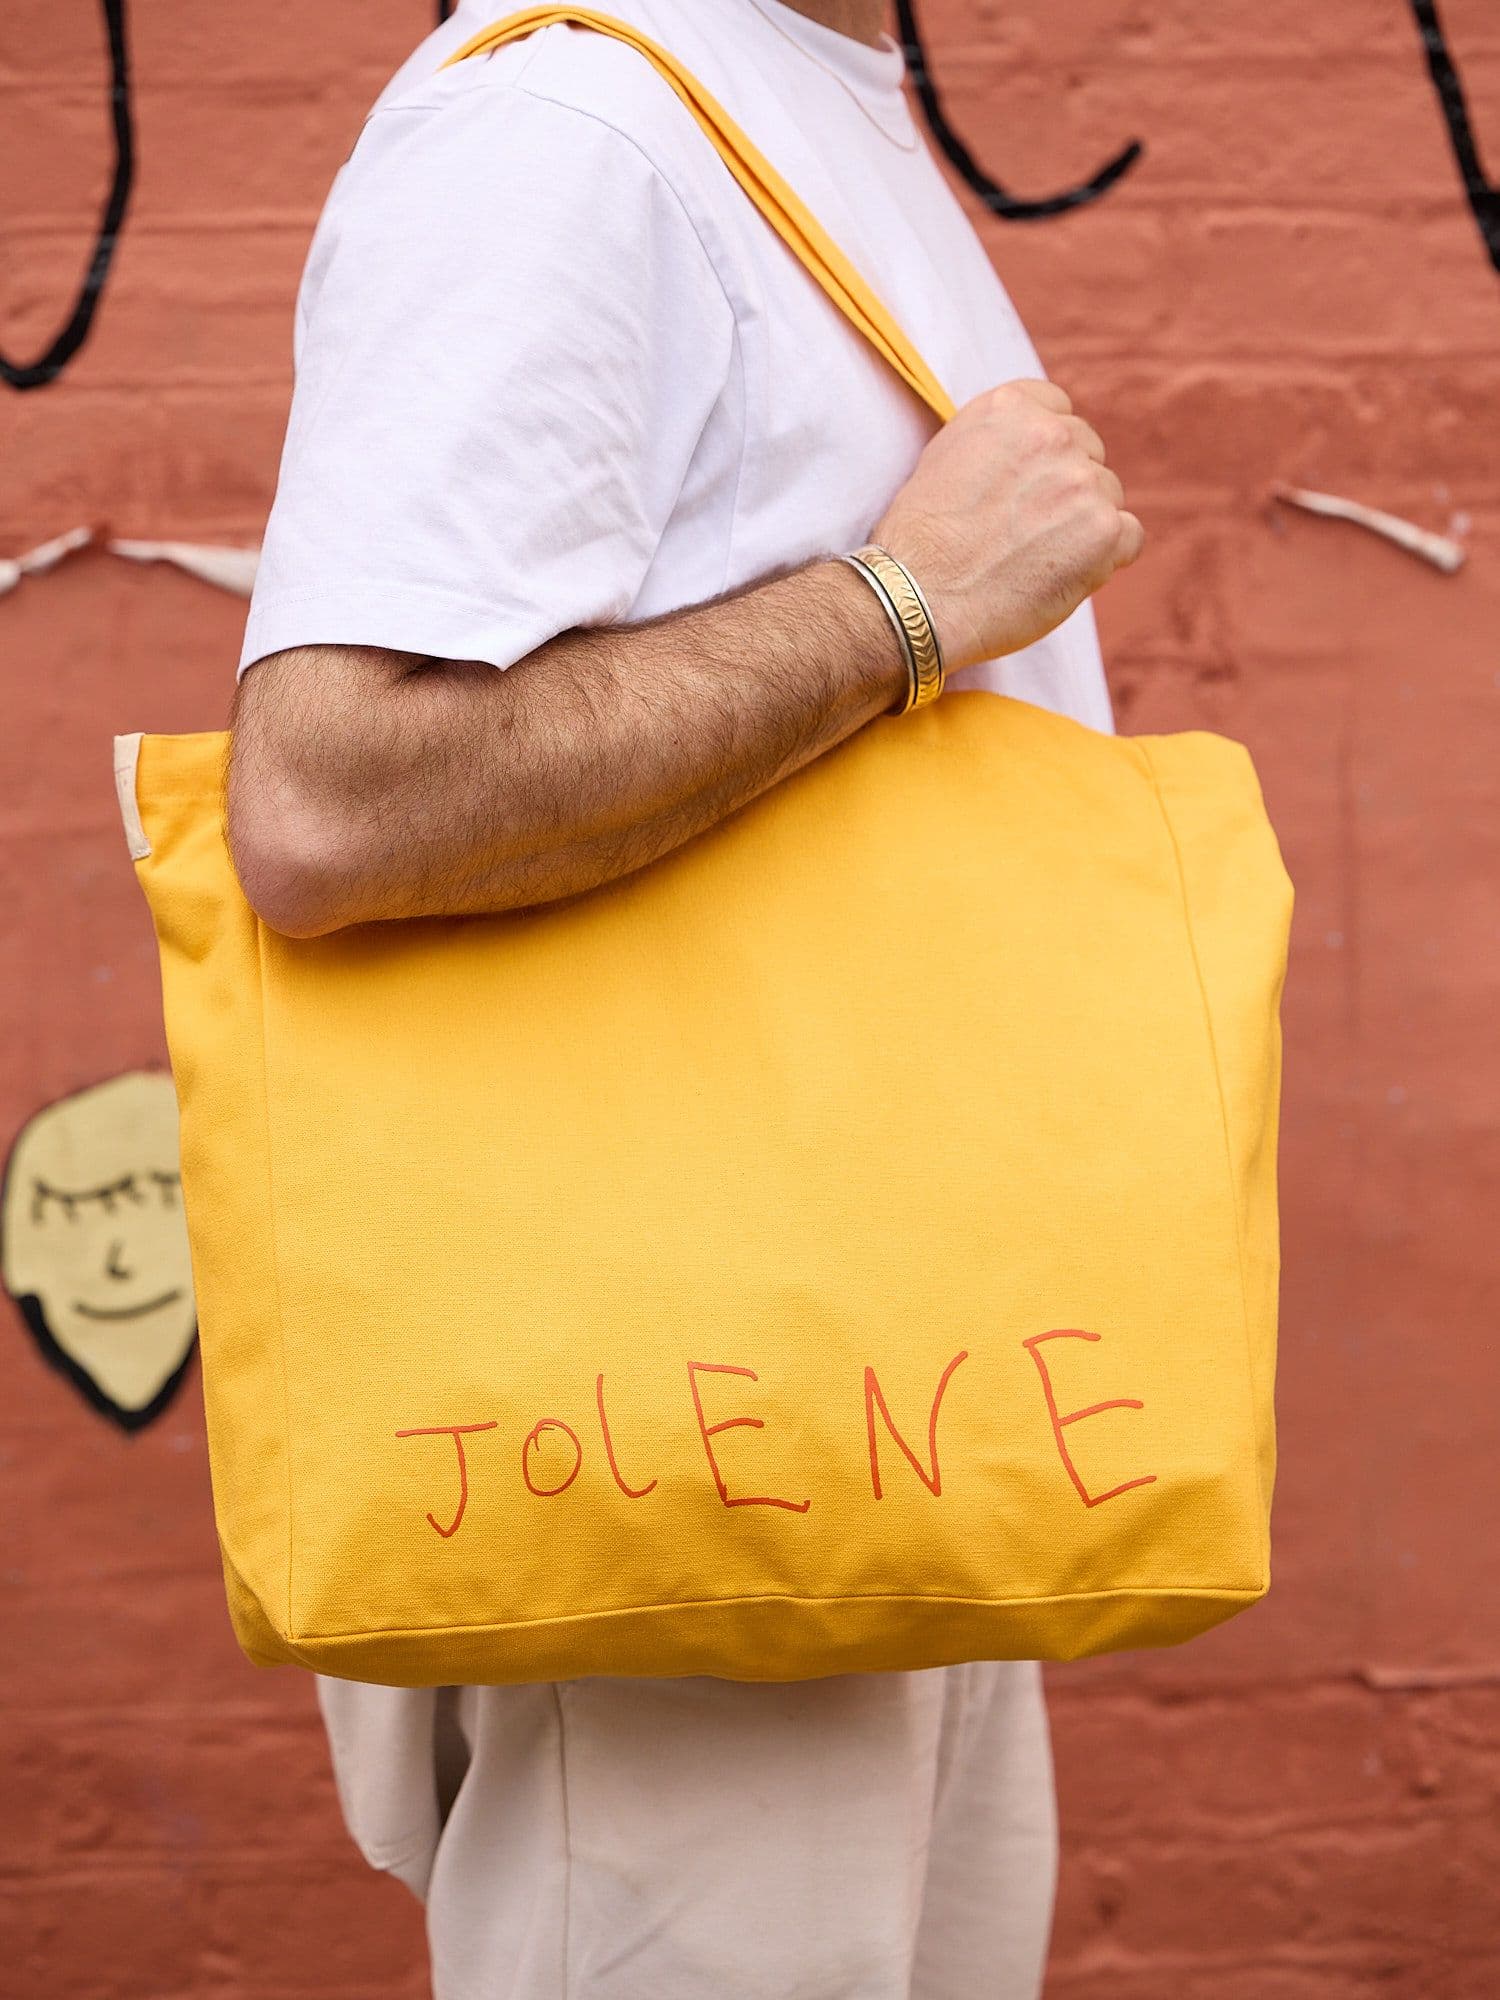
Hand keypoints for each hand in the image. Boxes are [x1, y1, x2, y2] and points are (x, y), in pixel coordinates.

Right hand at [871, 379, 1143, 669]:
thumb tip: (1034, 447)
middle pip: (1088, 455)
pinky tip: (1062, 577)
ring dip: (1083, 527)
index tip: (1026, 488)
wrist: (916, 598)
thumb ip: (998, 441)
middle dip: (1066, 490)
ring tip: (1033, 560)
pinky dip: (1105, 560)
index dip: (1046, 456)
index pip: (1058, 412)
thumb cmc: (921, 542)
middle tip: (1024, 534)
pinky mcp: (1104, 530)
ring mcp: (1082, 481)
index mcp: (1010, 407)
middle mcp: (1051, 433)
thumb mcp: (946, 457)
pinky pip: (1130, 537)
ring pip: (1108, 497)